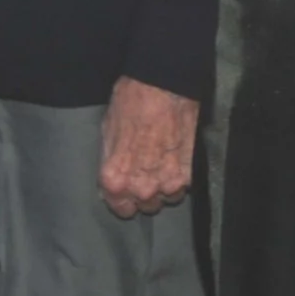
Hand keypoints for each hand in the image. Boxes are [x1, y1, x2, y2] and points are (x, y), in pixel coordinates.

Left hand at [99, 76, 197, 217]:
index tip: (127, 187)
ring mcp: (165, 185)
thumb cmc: (129, 104)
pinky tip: (174, 162)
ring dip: (162, 188)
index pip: (119, 208)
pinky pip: (181, 189)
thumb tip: (115, 175)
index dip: (123, 197)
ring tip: (161, 167)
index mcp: (114, 181)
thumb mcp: (107, 132)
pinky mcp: (187, 176)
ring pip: (165, 200)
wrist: (162, 87)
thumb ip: (112, 162)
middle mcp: (140, 190)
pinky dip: (178, 179)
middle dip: (143, 194)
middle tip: (145, 173)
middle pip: (144, 207)